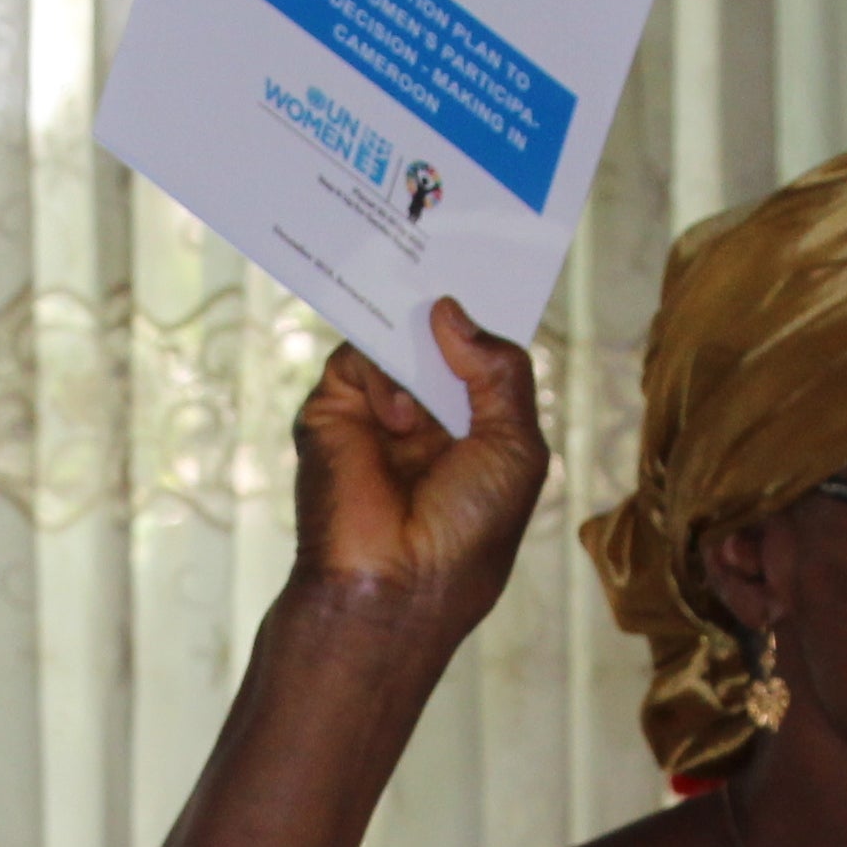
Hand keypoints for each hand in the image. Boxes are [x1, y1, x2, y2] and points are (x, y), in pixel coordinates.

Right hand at [288, 301, 546, 646]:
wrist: (393, 585)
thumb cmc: (466, 534)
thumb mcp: (516, 447)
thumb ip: (500, 372)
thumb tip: (450, 311)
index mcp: (472, 431)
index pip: (477, 358)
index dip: (484, 323)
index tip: (498, 273)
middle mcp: (423, 418)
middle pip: (433, 340)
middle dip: (445, 311)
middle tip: (457, 261)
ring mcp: (374, 414)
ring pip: (393, 341)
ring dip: (416, 347)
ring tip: (431, 358)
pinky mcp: (330, 414)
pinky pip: (354, 359)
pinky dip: (381, 374)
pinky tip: (399, 416)